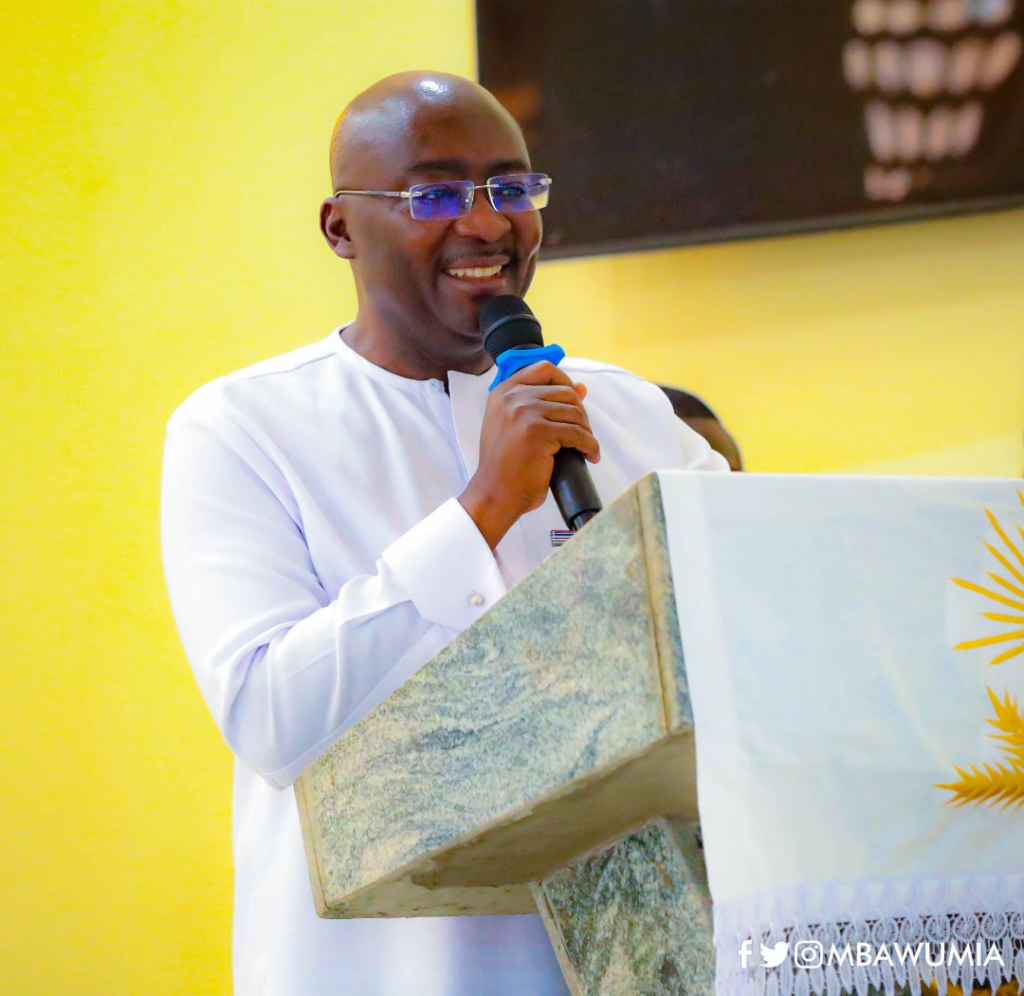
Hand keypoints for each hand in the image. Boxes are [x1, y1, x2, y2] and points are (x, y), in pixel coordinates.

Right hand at [459, 361, 599, 549]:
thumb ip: (542, 402)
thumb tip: (581, 387)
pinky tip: (589, 455)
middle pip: (564, 390)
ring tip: (584, 446)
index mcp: (504, 392)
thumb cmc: (506, 464)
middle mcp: (513, 397)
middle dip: (579, 412)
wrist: (495, 493)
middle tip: (581, 432)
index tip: (573, 402)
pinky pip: (577, 433)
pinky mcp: (538, 432)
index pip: (544, 369)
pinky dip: (589, 445)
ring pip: (574, 412)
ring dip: (586, 431)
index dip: (565, 381)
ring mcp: (525, 413)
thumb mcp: (517, 425)